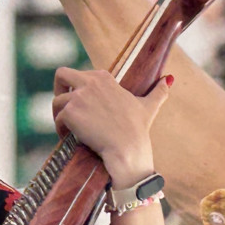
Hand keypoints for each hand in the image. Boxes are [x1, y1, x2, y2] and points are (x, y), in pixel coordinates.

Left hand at [52, 68, 172, 188]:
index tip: (83, 106)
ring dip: (59, 116)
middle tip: (63, 108)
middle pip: (61, 75)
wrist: (128, 149)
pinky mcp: (70, 113)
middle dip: (58, 90)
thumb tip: (168, 78)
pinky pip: (57, 119)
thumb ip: (158, 91)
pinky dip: (60, 130)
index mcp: (104, 77)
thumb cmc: (138, 130)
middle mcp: (89, 83)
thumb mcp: (149, 106)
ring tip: (68, 130)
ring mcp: (78, 97)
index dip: (77, 90)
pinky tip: (69, 139)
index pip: (80, 75)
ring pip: (56, 101)